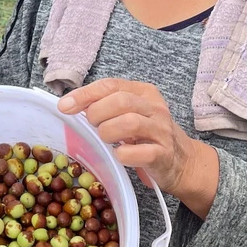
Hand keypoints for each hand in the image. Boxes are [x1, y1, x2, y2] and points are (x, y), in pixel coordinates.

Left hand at [58, 78, 218, 218]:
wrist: (182, 162)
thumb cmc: (147, 135)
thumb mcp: (129, 113)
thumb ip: (105, 105)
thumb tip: (69, 104)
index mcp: (144, 92)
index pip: (110, 85)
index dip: (84, 95)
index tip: (65, 106)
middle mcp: (155, 108)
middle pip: (120, 101)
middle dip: (97, 114)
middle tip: (94, 127)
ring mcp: (161, 131)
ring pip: (130, 123)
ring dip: (108, 133)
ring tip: (106, 140)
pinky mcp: (164, 154)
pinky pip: (141, 152)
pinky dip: (124, 154)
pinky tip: (120, 155)